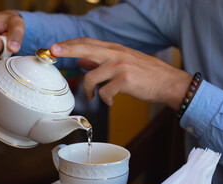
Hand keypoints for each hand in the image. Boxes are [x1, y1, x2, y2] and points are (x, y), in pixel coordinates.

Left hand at [50, 38, 191, 109]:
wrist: (169, 83)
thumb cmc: (146, 74)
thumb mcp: (123, 63)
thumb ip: (103, 62)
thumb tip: (83, 61)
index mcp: (115, 49)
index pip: (88, 42)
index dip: (70, 44)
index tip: (55, 46)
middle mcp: (116, 54)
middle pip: (85, 49)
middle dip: (67, 50)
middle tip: (53, 51)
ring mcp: (120, 66)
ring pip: (91, 77)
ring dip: (87, 91)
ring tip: (92, 97)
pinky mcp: (125, 80)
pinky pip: (105, 92)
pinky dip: (105, 100)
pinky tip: (111, 101)